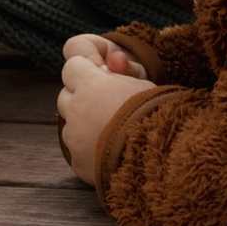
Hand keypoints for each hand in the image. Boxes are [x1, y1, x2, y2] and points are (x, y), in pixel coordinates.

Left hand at [57, 41, 151, 186]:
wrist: (160, 156)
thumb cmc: (155, 114)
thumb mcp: (142, 84)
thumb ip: (120, 72)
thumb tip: (108, 63)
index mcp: (91, 85)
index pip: (72, 67)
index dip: (86, 71)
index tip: (100, 78)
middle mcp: (76, 110)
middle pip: (65, 96)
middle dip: (80, 97)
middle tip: (105, 104)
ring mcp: (75, 138)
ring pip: (70, 125)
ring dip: (83, 125)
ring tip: (111, 130)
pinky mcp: (78, 162)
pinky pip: (77, 150)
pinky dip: (88, 149)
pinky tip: (110, 151)